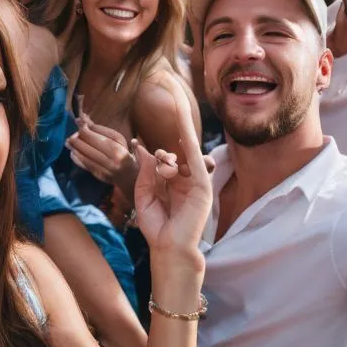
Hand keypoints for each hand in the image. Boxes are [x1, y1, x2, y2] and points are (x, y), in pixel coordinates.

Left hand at [66, 110, 138, 195]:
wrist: (132, 178)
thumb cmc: (126, 155)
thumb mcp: (120, 141)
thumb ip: (102, 130)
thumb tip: (84, 117)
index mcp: (121, 149)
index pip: (102, 137)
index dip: (88, 129)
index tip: (79, 121)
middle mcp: (115, 160)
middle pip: (94, 147)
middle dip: (80, 139)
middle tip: (71, 135)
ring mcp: (108, 170)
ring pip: (88, 157)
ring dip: (76, 149)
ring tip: (68, 143)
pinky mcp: (101, 177)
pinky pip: (87, 166)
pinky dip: (78, 159)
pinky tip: (72, 153)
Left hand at [131, 82, 211, 257]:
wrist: (167, 248)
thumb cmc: (156, 225)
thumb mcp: (144, 193)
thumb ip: (146, 171)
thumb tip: (146, 149)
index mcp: (173, 178)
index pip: (170, 147)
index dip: (168, 126)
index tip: (163, 104)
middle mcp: (186, 175)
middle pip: (176, 146)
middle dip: (172, 123)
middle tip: (163, 98)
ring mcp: (196, 180)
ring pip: (181, 153)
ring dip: (166, 159)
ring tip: (161, 173)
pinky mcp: (202, 186)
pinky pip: (195, 159)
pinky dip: (188, 142)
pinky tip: (183, 126)